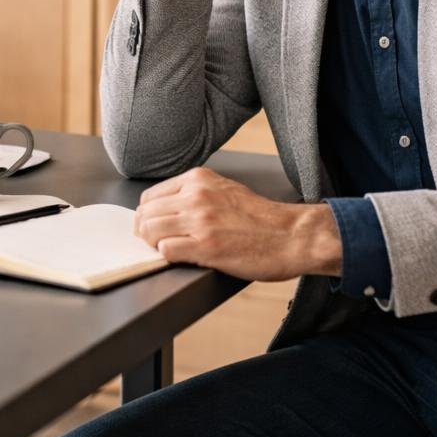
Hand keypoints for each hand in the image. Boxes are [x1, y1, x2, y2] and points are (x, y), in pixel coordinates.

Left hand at [132, 168, 342, 282]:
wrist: (291, 235)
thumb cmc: (262, 217)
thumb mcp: (224, 189)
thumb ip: (196, 194)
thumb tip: (167, 209)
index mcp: (199, 179)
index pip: (150, 196)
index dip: (147, 215)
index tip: (152, 226)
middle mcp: (196, 196)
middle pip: (145, 214)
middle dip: (145, 232)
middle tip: (155, 243)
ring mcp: (200, 221)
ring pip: (150, 231)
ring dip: (154, 245)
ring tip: (169, 250)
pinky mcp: (206, 246)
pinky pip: (166, 251)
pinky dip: (168, 257)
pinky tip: (183, 257)